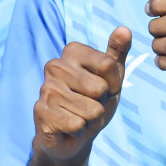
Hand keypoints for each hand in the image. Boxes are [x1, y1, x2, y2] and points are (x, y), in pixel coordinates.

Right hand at [31, 27, 130, 165]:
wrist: (74, 135)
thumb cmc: (94, 102)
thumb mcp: (112, 77)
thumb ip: (118, 53)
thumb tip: (124, 29)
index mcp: (72, 51)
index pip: (109, 64)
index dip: (114, 83)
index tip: (104, 88)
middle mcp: (55, 65)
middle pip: (100, 87)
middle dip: (102, 102)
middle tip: (89, 103)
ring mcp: (46, 88)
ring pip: (91, 109)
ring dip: (91, 118)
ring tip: (79, 115)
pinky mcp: (40, 112)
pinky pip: (78, 124)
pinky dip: (79, 130)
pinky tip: (69, 127)